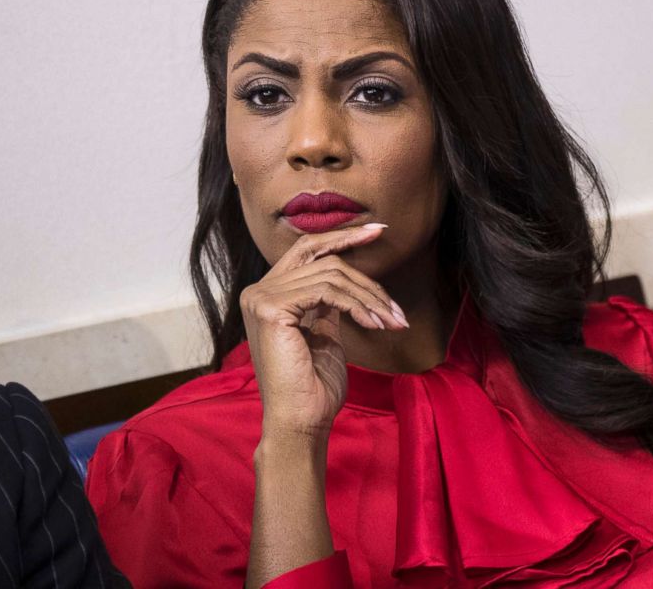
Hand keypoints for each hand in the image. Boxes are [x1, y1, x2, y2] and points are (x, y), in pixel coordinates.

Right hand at [239, 223, 408, 443]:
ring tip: (393, 320)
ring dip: (370, 297)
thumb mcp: (323, 334)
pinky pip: (327, 291)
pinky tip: (374, 323)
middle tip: (394, 267)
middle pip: (321, 257)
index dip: (342, 237)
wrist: (301, 422)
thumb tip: (348, 282)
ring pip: (331, 275)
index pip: (307, 250)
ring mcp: (261, 297)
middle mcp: (258, 291)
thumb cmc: (315, 386)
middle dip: (362, 258)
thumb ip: (327, 304)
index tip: (378, 231)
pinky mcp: (271, 308)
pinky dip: (357, 304)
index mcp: (268, 295)